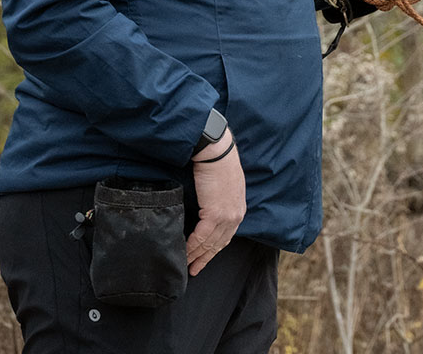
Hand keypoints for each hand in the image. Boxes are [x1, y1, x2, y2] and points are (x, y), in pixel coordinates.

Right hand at [186, 130, 245, 274]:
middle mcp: (235, 216)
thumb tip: (208, 208)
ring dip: (196, 256)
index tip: (204, 258)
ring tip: (185, 265)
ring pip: (209, 243)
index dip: (214, 249)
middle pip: (219, 244)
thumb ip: (219, 199)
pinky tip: (184, 254)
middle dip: (205, 258)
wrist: (217, 152)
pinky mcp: (215, 214)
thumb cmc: (218, 162)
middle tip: (193, 270)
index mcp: (238, 209)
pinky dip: (192, 247)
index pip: (226, 236)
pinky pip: (201, 237)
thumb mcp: (225, 185)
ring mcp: (226, 217)